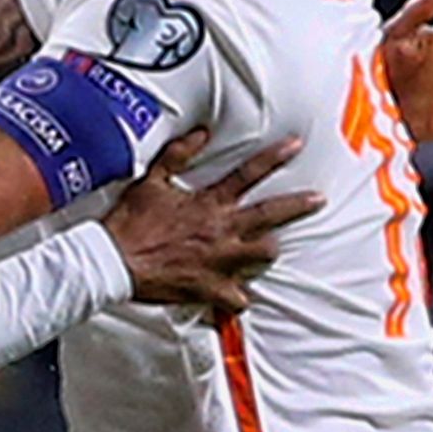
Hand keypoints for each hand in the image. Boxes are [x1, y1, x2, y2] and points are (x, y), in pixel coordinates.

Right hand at [103, 132, 317, 315]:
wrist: (114, 261)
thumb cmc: (131, 222)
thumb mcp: (152, 180)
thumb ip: (179, 155)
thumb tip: (201, 133)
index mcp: (209, 203)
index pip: (249, 174)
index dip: (275, 157)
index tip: (296, 146)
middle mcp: (221, 231)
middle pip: (270, 216)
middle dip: (298, 206)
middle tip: (318, 200)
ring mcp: (219, 261)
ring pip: (262, 256)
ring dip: (267, 251)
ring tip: (269, 249)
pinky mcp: (210, 288)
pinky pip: (238, 298)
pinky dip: (240, 298)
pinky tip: (241, 298)